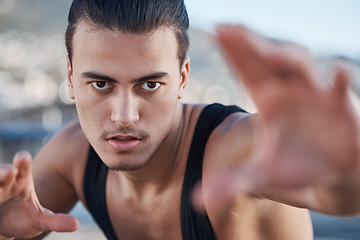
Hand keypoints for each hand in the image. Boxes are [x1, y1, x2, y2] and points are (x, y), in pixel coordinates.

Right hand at [0, 151, 78, 238]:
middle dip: (4, 172)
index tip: (22, 157)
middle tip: (10, 172)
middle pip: (3, 174)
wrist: (5, 229)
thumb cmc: (24, 219)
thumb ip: (57, 221)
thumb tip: (76, 224)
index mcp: (22, 183)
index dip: (22, 163)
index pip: (23, 170)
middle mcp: (5, 185)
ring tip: (3, 178)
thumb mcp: (40, 221)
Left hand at [193, 25, 359, 214]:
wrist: (332, 177)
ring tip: (267, 53)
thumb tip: (195, 201)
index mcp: (268, 100)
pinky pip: (340, 93)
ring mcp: (316, 96)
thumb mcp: (260, 177)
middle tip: (228, 28)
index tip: (217, 31)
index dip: (234, 52)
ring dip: (286, 59)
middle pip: (267, 61)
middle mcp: (290, 91)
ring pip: (300, 69)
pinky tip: (337, 75)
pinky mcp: (341, 108)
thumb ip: (231, 183)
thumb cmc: (296, 168)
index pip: (247, 70)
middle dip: (250, 45)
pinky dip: (339, 84)